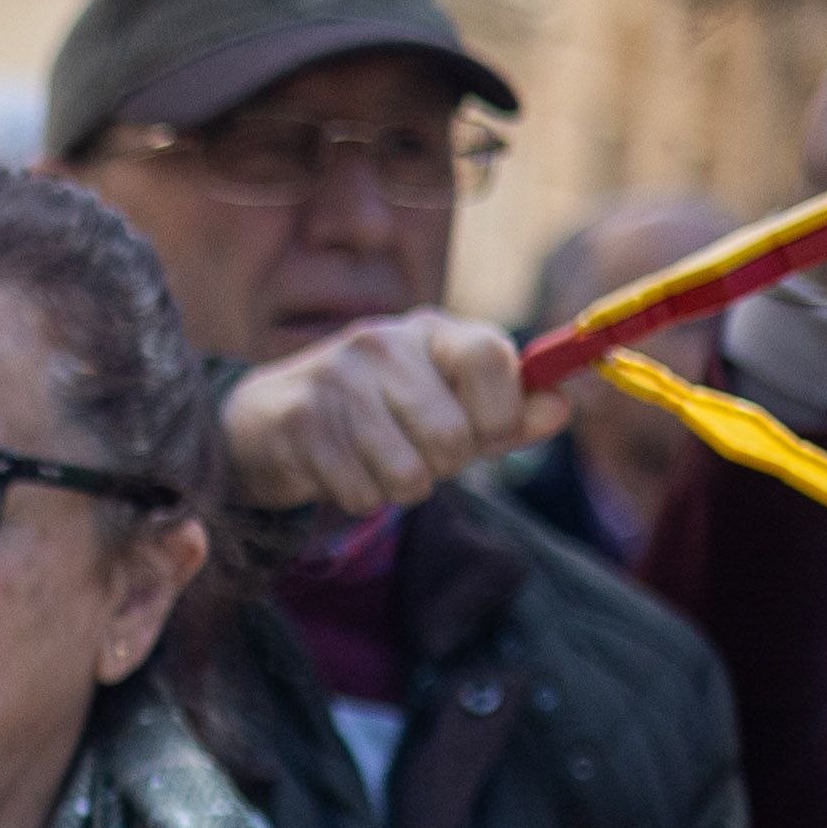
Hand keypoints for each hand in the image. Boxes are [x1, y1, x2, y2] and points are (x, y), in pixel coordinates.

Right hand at [221, 313, 561, 512]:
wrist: (265, 420)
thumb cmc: (377, 415)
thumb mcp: (447, 405)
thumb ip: (507, 413)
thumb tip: (561, 408)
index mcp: (430, 331)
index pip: (493, 359)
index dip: (500, 413)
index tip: (483, 431)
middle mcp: (381, 343)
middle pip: (453, 437)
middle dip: (443, 465)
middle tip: (414, 452)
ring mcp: (335, 380)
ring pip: (408, 474)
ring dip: (399, 487)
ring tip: (375, 462)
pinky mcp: (300, 423)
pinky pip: (362, 491)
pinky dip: (359, 496)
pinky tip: (340, 470)